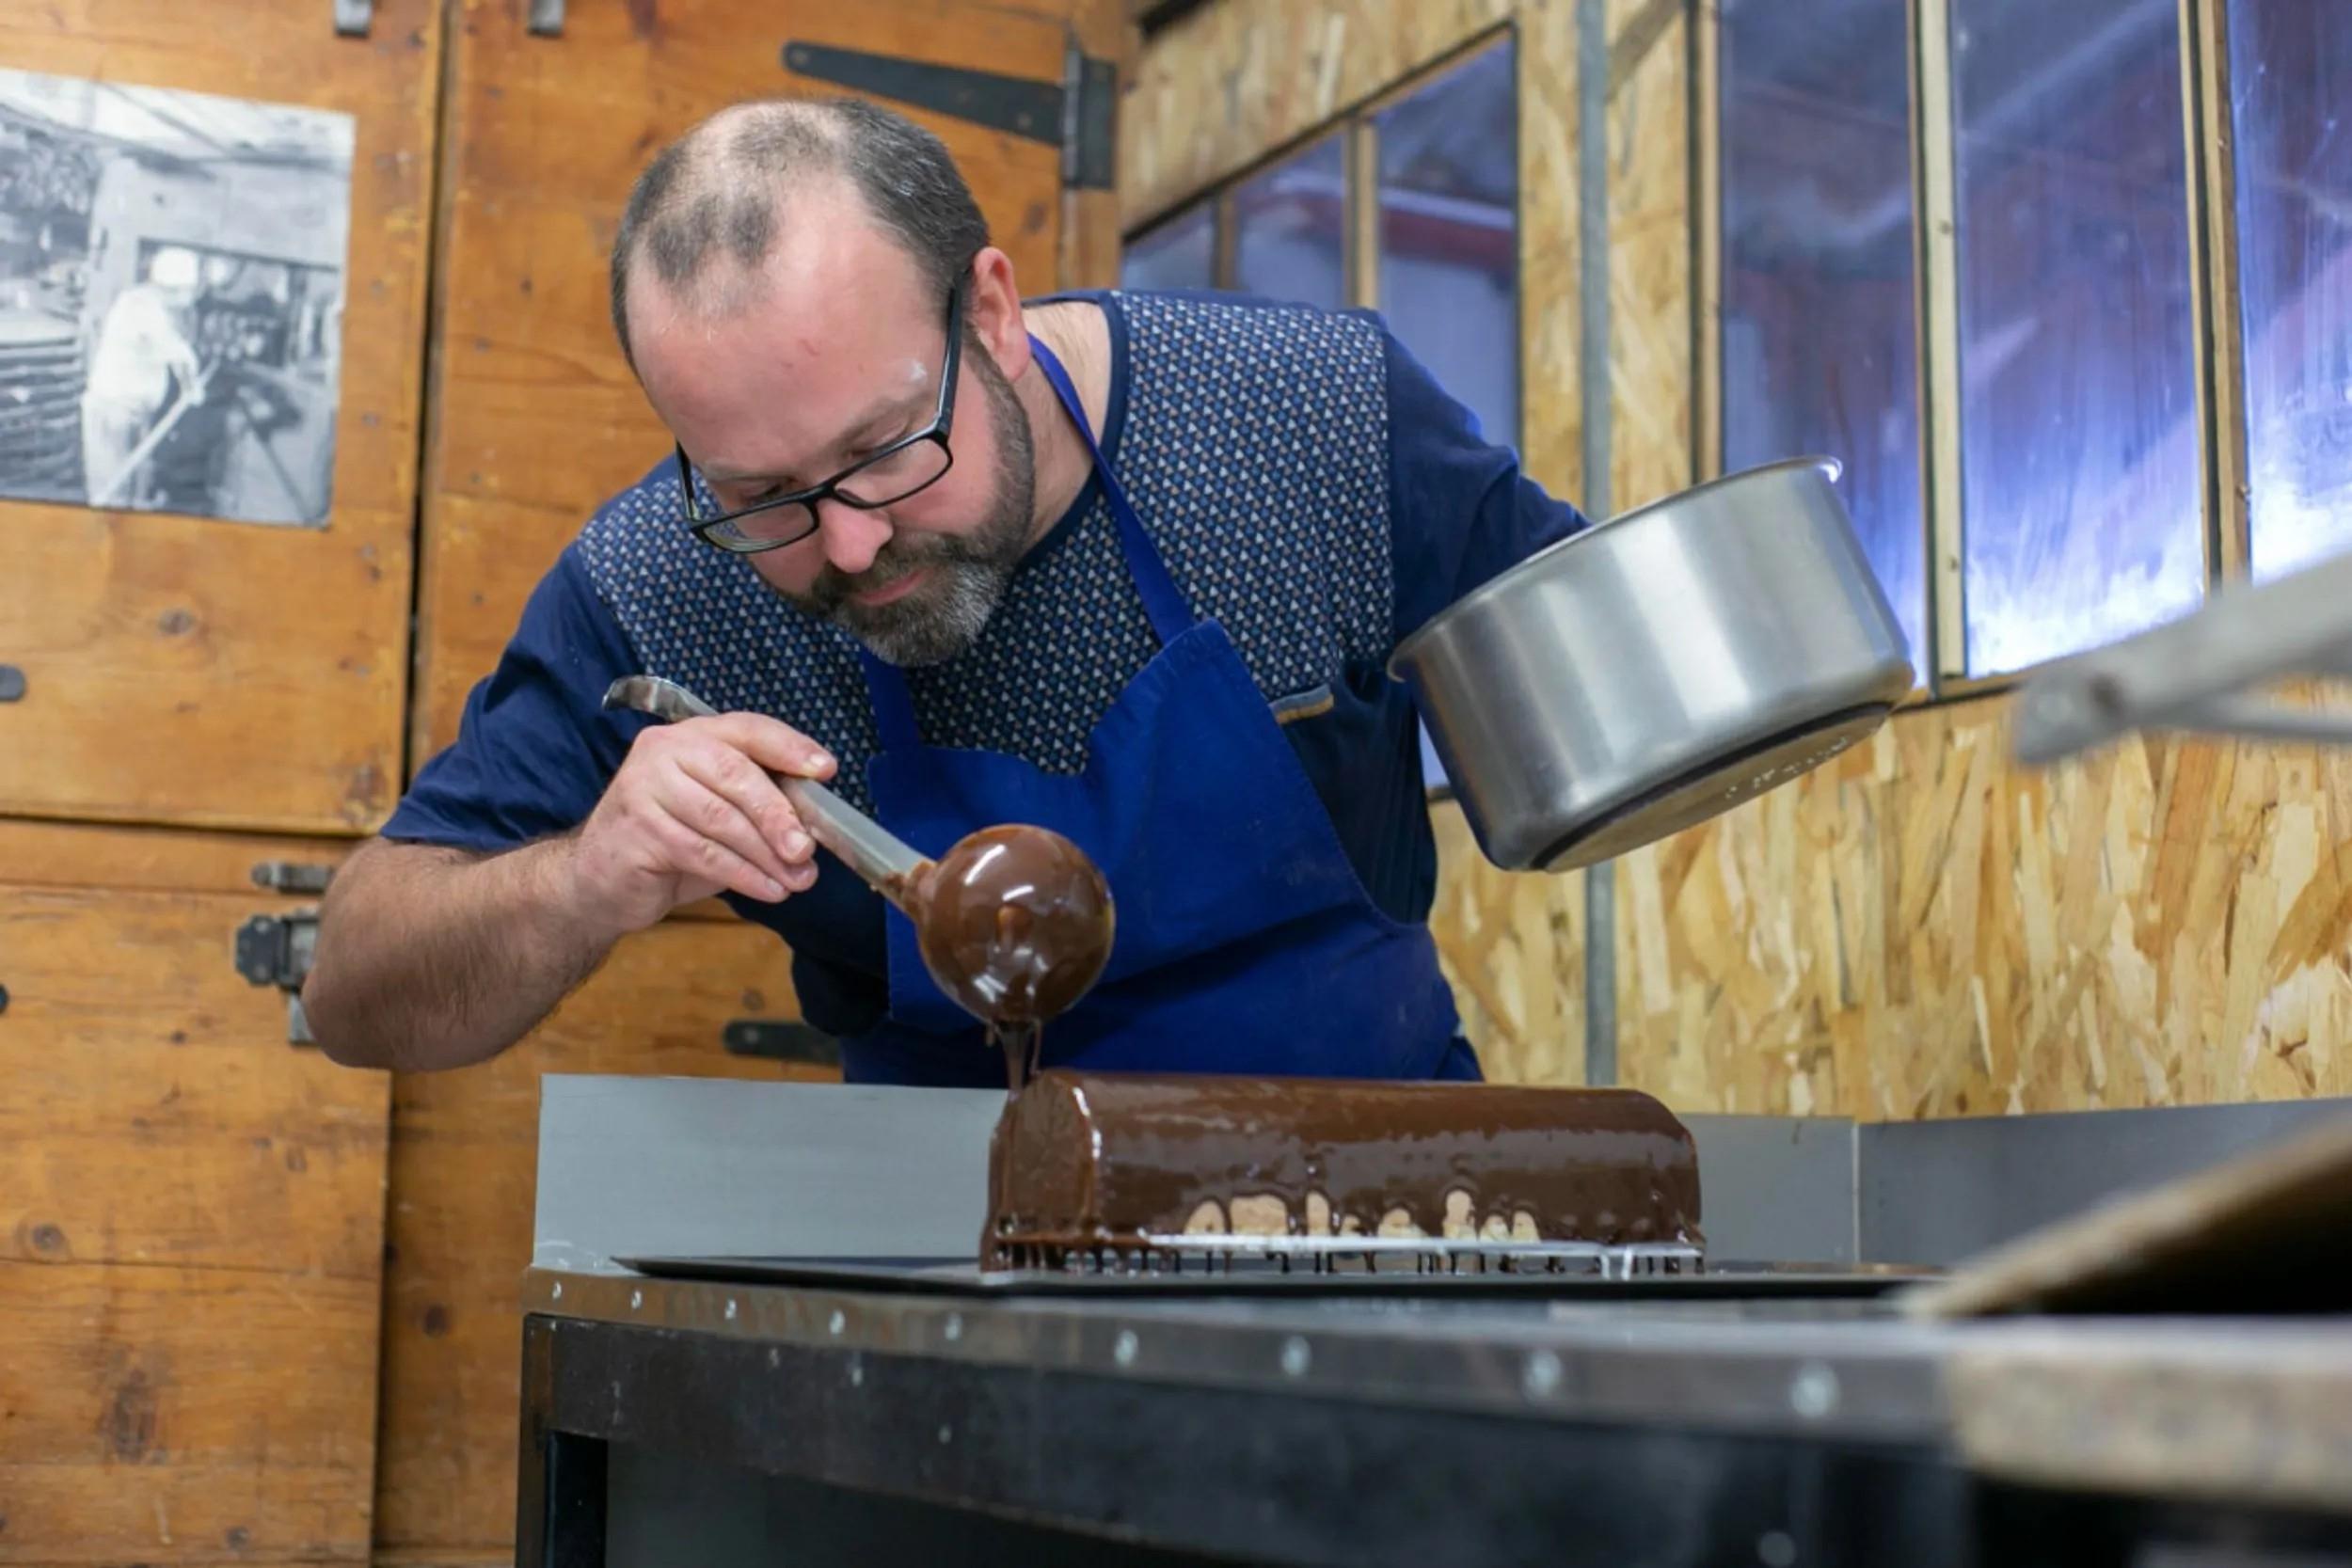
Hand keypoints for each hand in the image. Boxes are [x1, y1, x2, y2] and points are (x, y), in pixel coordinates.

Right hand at [561, 713, 836, 936]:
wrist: (600, 880)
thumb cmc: (671, 842)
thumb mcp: (721, 815)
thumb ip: (759, 808)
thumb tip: (815, 826)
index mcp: (692, 735)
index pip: (748, 730)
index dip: (789, 748)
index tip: (825, 770)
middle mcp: (663, 750)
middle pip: (736, 774)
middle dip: (779, 814)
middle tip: (807, 848)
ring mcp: (644, 786)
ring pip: (722, 819)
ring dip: (767, 855)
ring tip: (798, 880)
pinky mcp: (636, 828)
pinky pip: (703, 853)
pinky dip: (744, 874)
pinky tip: (769, 890)